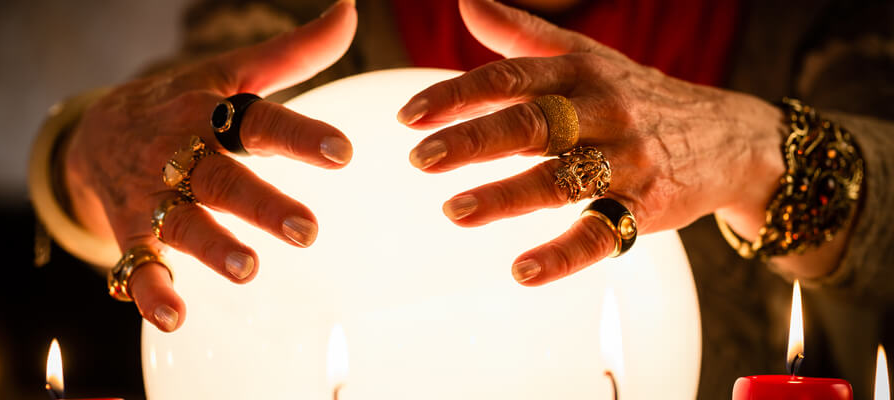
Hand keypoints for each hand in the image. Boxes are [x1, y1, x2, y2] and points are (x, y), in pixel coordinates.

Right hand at [63, 0, 356, 330]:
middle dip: (262, 204)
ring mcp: (153, 197)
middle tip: (308, 231)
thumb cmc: (181, 102)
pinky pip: (138, 265)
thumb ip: (294, 53)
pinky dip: (150, 292)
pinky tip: (175, 316)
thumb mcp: (231, 73)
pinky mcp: (132, 234)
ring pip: (183, 224)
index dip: (300, 136)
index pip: (258, 122)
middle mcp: (179, 155)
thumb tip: (349, 12)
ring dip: (212, 248)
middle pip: (223, 179)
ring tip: (248, 270)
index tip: (343, 153)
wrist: (94, 133)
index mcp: (208, 113)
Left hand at [399, 0, 788, 285]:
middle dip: (472, 139)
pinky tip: (522, 271)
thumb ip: (522, 35)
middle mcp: (602, 112)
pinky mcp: (645, 207)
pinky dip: (563, 254)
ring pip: (561, 178)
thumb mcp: (587, 57)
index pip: (511, 77)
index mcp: (580, 73)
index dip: (458, 94)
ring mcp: (625, 161)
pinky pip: (602, 233)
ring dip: (506, 196)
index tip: (410, 115)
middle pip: (531, 123)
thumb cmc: (637, 95)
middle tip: (419, 157)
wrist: (729, 137)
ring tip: (455, 211)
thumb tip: (466, 2)